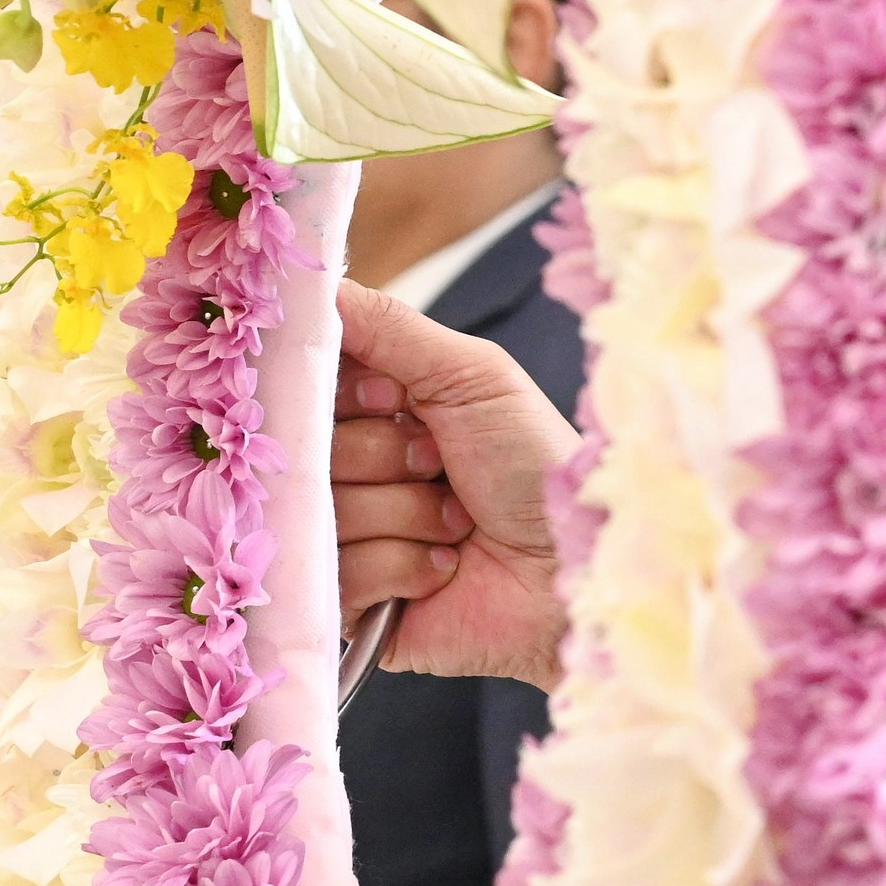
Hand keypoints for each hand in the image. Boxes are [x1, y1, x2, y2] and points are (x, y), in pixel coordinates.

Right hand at [333, 282, 576, 687]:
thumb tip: (315, 282)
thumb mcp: (473, 375)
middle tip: (441, 462)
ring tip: (459, 521)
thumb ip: (388, 327)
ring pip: (323, 512)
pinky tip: (446, 567)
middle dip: (384, 454)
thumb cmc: (537, 462)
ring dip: (405, 514)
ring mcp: (351, 539)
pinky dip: (403, 565)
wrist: (579, 566)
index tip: (395, 399)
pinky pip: (339, 573)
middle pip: (306, 450)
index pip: (307, 386)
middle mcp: (357, 472)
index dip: (344, 393)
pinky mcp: (353, 603)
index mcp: (381, 412)